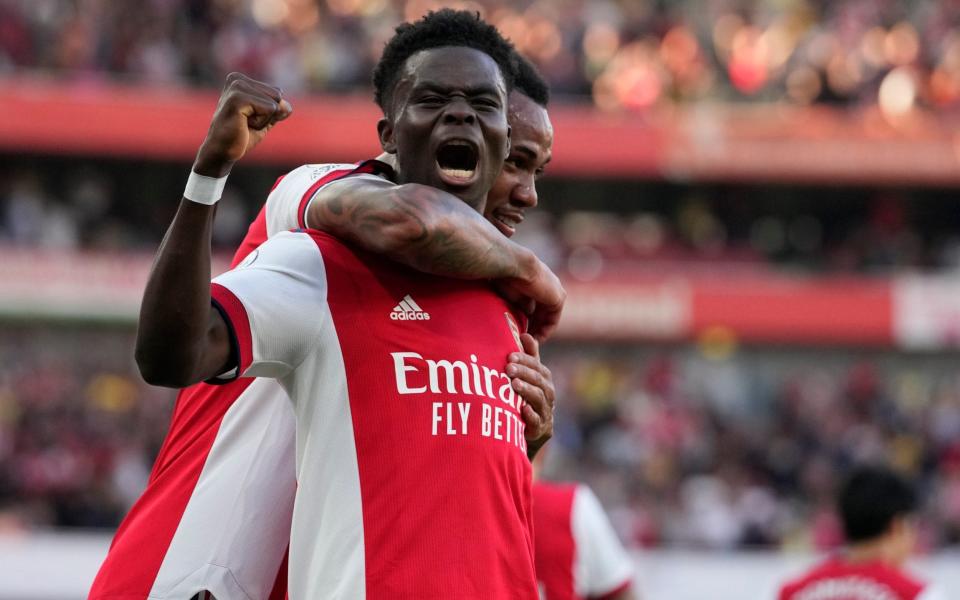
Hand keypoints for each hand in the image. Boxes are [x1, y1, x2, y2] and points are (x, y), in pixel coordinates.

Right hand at [194, 73, 292, 176]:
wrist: (222, 152)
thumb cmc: (241, 136)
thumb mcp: (265, 120)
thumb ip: (278, 109)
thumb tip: (287, 106)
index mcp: (241, 80)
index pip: (277, 93)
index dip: (269, 112)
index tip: (249, 119)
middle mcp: (237, 79)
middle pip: (277, 96)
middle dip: (268, 115)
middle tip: (247, 123)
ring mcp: (237, 87)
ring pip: (274, 103)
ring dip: (264, 120)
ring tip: (244, 124)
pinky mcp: (238, 98)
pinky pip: (270, 109)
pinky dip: (261, 123)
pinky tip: (243, 125)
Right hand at [494, 258, 564, 341]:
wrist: (515, 264)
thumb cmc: (504, 273)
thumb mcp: (509, 293)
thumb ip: (514, 304)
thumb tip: (513, 318)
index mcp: (535, 280)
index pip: (532, 305)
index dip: (524, 320)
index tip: (515, 332)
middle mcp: (548, 285)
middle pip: (541, 312)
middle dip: (531, 327)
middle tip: (521, 341)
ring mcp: (555, 291)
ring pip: (547, 317)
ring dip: (537, 331)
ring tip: (526, 344)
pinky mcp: (559, 298)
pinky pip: (552, 320)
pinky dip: (544, 332)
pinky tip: (533, 340)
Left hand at [507, 333, 554, 459]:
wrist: (525, 434)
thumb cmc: (525, 400)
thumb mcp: (527, 379)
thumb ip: (529, 358)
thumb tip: (525, 334)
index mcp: (545, 381)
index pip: (538, 367)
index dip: (526, 360)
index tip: (510, 356)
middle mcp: (548, 396)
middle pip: (540, 381)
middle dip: (524, 373)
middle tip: (508, 368)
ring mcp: (546, 413)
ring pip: (540, 399)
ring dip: (527, 390)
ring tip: (514, 384)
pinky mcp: (541, 431)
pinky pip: (537, 422)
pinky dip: (530, 415)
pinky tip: (522, 409)